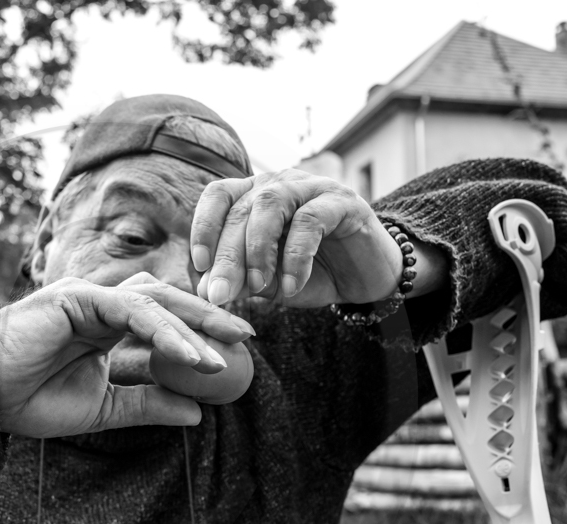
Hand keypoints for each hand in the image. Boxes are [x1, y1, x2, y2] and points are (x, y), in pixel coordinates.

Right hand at [0, 276, 253, 437]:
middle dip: (208, 316)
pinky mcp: (78, 297)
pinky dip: (164, 331)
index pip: (162, 318)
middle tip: (247, 335)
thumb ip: (147, 403)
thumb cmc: (29, 400)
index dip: (198, 330)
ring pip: (155, 302)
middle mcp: (100, 305)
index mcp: (105, 325)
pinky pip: (133, 310)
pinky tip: (189, 354)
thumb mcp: (103, 408)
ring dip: (192, 327)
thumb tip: (197, 412)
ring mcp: (89, 296)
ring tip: (221, 356)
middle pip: (167, 300)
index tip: (234, 350)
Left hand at [188, 170, 437, 306]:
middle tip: (219, 294)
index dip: (203, 227)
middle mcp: (281, 184)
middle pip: (241, 209)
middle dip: (226, 255)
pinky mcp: (343, 202)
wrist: (368, 277)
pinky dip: (296, 257)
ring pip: (271, 205)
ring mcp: (312, 188)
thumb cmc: (314, 275)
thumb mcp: (270, 283)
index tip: (198, 266)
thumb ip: (241, 281)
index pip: (218, 196)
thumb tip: (207, 290)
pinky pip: (310, 222)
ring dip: (257, 250)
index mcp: (256, 196)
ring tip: (258, 288)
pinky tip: (293, 288)